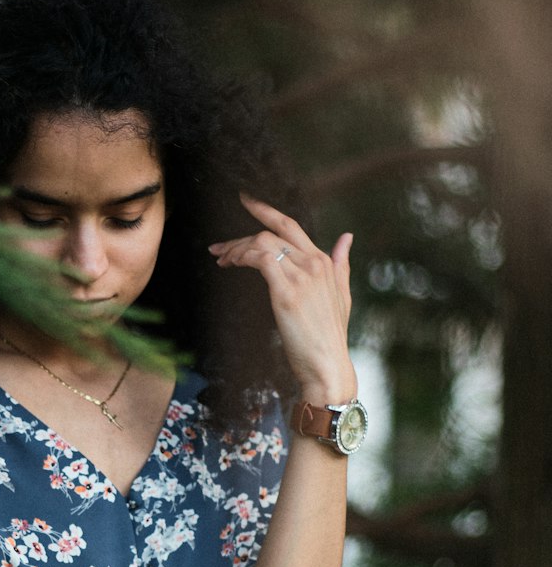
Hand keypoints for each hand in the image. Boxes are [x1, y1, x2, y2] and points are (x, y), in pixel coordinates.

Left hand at [209, 195, 355, 402]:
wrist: (327, 366)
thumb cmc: (329, 337)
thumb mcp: (342, 295)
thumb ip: (341, 263)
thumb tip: (347, 237)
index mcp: (324, 261)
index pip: (290, 225)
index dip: (265, 210)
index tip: (244, 200)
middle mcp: (314, 262)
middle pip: (271, 231)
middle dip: (241, 233)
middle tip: (218, 247)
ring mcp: (302, 275)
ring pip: (261, 243)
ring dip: (236, 249)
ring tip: (221, 260)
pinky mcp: (287, 291)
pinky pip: (259, 259)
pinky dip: (241, 257)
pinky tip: (230, 265)